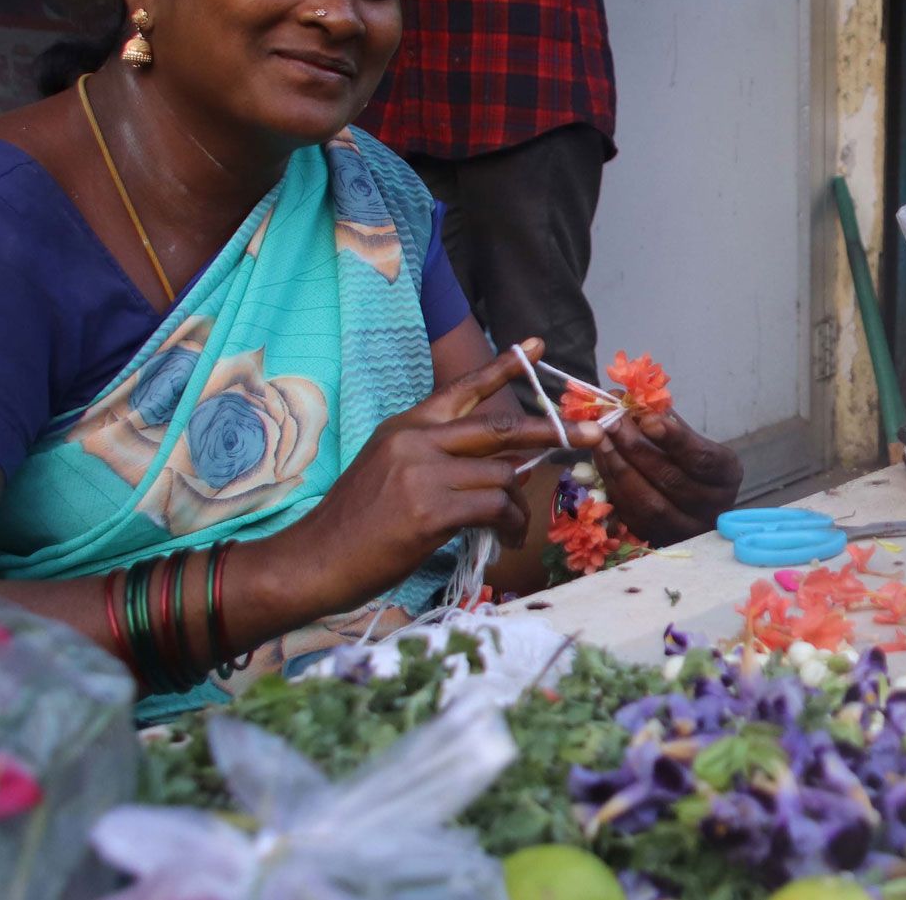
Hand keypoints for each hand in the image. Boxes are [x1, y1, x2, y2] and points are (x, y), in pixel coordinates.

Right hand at [259, 340, 582, 612]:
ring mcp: (422, 473)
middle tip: (590, 433)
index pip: (461, 389)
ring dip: (517, 505)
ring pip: (500, 476)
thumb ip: (441, 459)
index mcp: (405, 426)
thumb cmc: (356, 522)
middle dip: (551, 432)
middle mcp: (415, 440)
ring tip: (515, 527)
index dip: (503, 367)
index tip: (535, 346)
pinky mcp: (430, 510)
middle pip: (498, 428)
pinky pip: (493, 508)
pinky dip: (509, 524)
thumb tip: (504, 467)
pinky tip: (506, 537)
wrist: (315, 559)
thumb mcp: (391, 471)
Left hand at [595, 411, 743, 544]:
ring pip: (650, 502)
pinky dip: (614, 486)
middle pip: (672, 480)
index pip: (702, 458)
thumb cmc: (686, 461)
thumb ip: (659, 419)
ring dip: (620, 467)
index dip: (674, 439)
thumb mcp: (685, 438)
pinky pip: (632, 514)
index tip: (647, 418)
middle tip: (611, 421)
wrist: (689, 501)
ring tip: (600, 439)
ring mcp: (686, 528)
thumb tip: (620, 396)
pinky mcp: (659, 539)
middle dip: (637, 448)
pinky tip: (602, 462)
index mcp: (727, 474)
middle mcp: (713, 506)